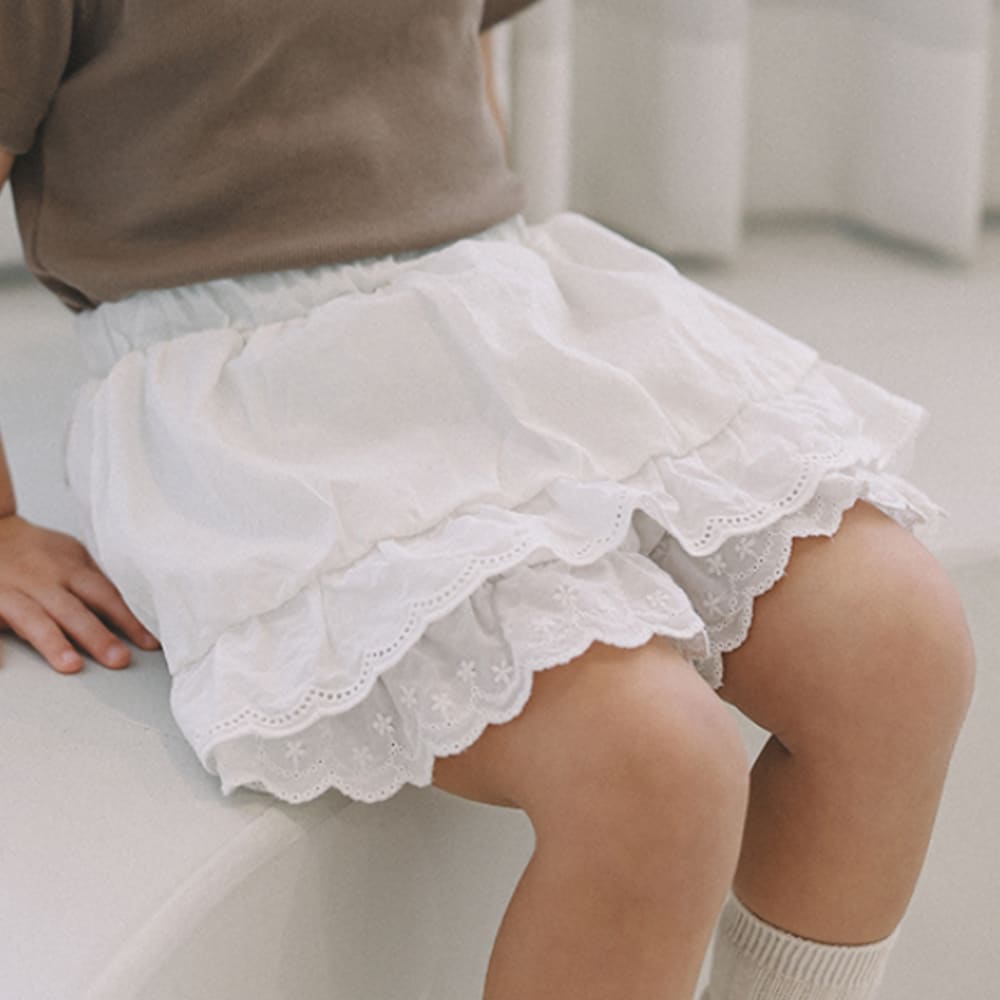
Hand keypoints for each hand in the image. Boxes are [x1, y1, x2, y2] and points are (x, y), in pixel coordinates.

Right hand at [0, 514, 159, 673]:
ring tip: (72, 664)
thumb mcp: (72, 555)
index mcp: (70, 569)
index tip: (151, 644)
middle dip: (97, 636)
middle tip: (119, 659)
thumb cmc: (36, 551)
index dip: (129, 620)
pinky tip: (0, 667)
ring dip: (53, 642)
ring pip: (33, 619)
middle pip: (73, 610)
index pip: (106, 596)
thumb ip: (97, 581)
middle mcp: (43, 581)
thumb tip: (136, 607)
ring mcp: (11, 593)